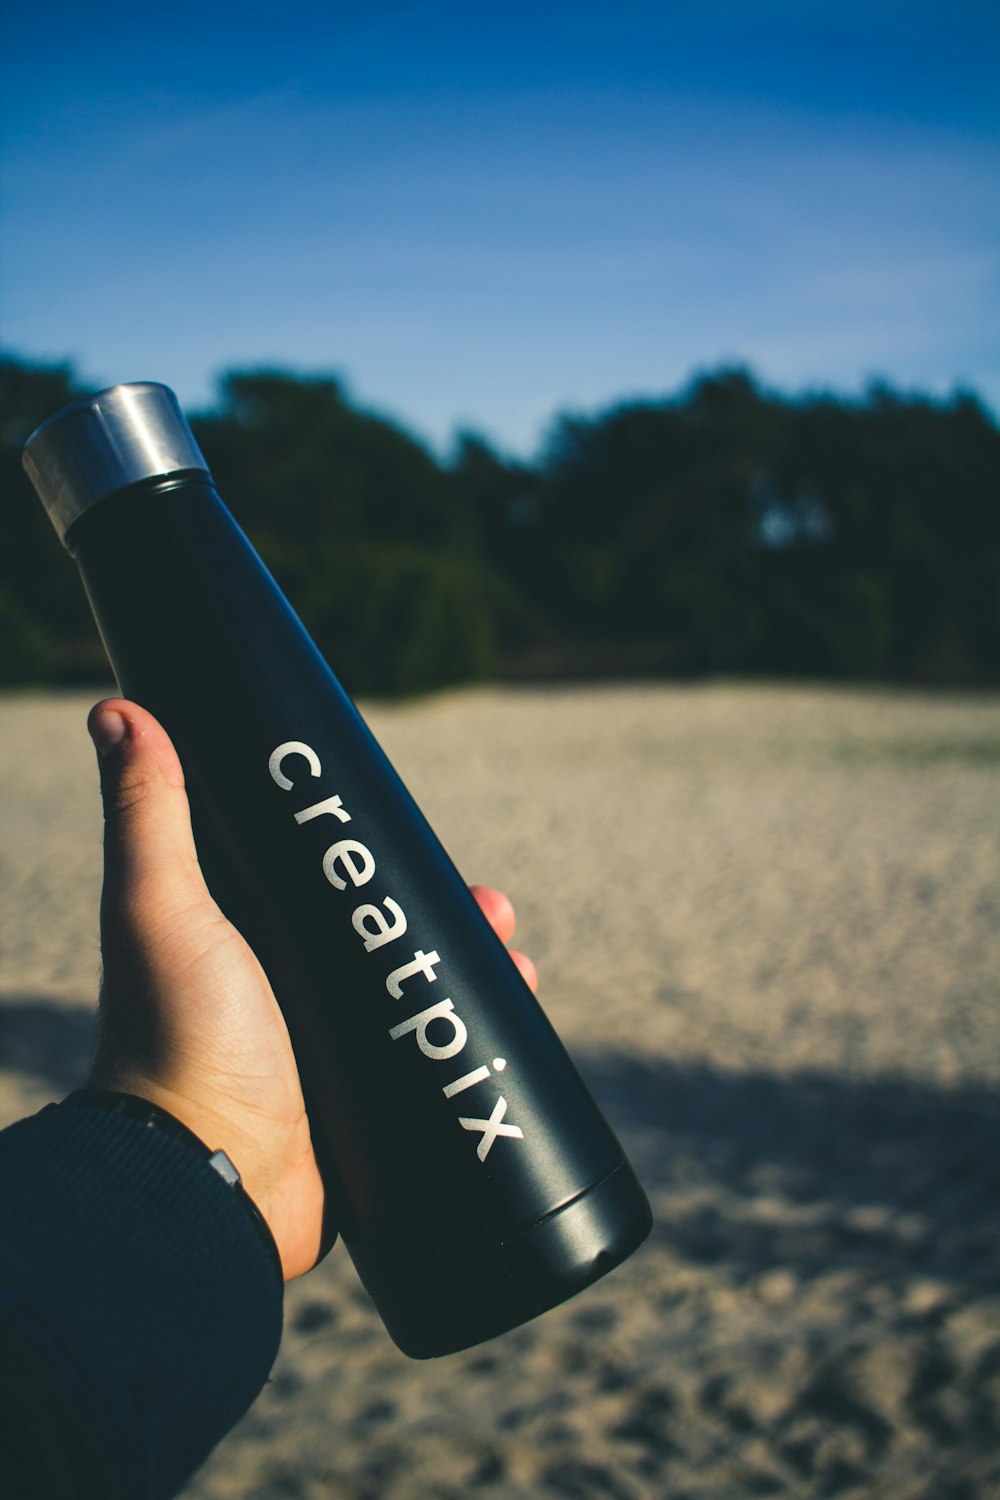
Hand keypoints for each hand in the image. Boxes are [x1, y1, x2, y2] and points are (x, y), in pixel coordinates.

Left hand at [85, 698, 537, 1280]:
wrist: (207, 1184)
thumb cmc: (174, 1039)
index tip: (412, 829)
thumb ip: (146, 814)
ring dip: (474, 963)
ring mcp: (330, 1047)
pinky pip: (436, 1058)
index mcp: (242, 936)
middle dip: (442, 908)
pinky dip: (480, 1032)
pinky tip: (517, 1005)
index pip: (321, 876)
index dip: (370, 849)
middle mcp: (286, 987)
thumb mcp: (162, 909)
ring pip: (421, 989)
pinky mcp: (366, 1103)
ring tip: (511, 949)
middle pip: (385, 930)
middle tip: (489, 900)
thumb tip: (117, 710)